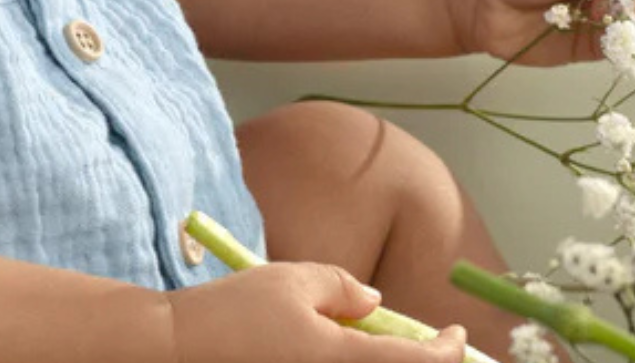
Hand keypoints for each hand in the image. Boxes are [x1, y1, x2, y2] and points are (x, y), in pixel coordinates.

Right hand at [165, 263, 467, 362]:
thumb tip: (375, 304)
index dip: (449, 351)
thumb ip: (342, 287)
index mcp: (342, 360)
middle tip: (428, 345)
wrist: (177, 354)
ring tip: (378, 342)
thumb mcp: (291, 280)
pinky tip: (340, 352)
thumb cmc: (233, 313)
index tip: (458, 334)